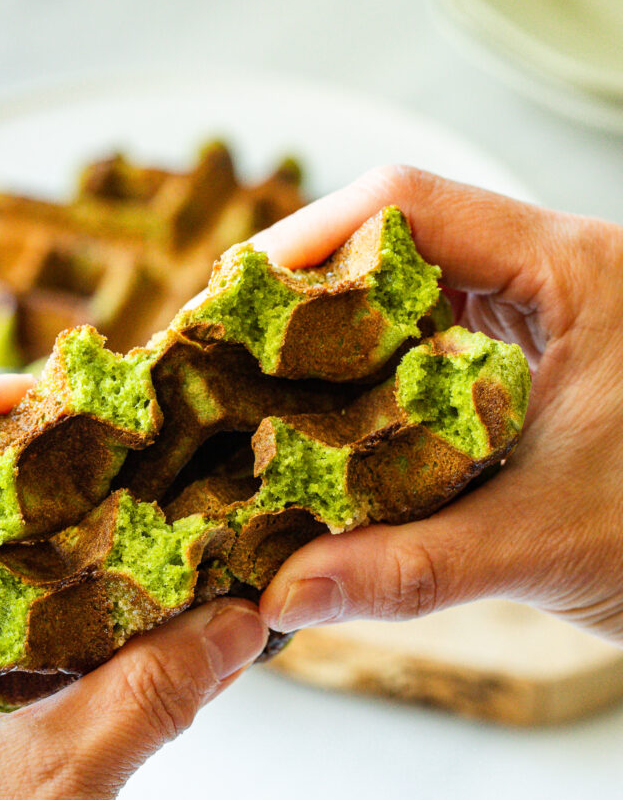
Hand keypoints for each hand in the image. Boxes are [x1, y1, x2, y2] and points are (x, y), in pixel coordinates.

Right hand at [254, 165, 622, 644]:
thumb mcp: (550, 544)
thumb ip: (414, 568)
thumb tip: (284, 596)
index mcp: (574, 270)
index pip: (413, 203)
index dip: (310, 239)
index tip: (235, 300)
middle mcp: (555, 272)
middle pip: (399, 237)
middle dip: (304, 289)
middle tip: (225, 348)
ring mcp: (545, 316)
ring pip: (412, 292)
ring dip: (334, 333)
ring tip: (254, 381)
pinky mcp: (534, 363)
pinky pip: (433, 344)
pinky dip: (372, 374)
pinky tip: (324, 419)